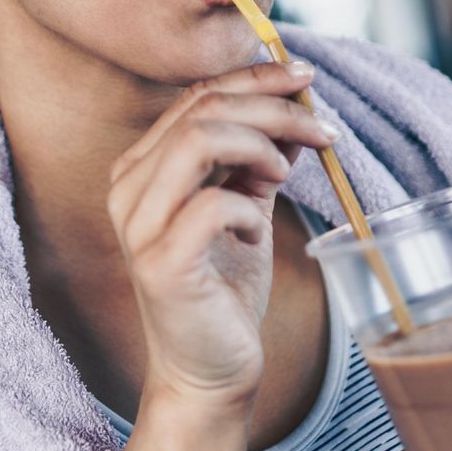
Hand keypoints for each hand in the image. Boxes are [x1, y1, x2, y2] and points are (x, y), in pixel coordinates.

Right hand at [107, 59, 338, 409]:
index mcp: (142, 169)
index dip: (254, 77)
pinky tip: (257, 232)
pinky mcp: (160, 264)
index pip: (196, 96)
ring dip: (260, 144)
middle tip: (322, 127)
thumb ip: (259, 160)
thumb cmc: (225, 291)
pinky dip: (249, 207)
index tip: (306, 78)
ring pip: (199, 140)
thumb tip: (296, 111)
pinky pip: (212, 205)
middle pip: (202, 110)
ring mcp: (138, 227)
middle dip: (272, 107)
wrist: (210, 373)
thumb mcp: (247, 209)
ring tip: (286, 175)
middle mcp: (128, 190)